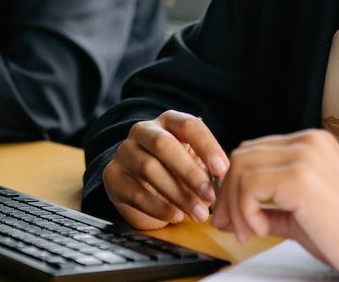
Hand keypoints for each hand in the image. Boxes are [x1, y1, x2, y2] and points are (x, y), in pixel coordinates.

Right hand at [102, 110, 228, 228]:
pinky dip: (158, 207)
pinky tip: (175, 216)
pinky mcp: (113, 176)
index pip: (188, 125)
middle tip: (211, 196)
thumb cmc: (175, 172)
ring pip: (149, 168)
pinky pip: (135, 192)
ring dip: (177, 194)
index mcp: (168, 121)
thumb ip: (208, 168)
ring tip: (198, 213)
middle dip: (190, 172)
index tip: (223, 170)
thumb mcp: (195, 164)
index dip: (207, 146)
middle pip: (164, 145)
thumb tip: (225, 181)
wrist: (140, 189)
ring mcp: (124, 152)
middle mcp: (143, 131)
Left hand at [209, 129, 338, 279]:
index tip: (230, 215)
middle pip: (242, 156)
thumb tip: (229, 213)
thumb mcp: (297, 213)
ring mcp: (305, 156)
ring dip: (236, 207)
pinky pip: (250, 187)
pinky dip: (246, 212)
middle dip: (227, 194)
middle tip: (229, 225)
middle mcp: (308, 141)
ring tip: (249, 232)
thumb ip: (266, 206)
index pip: (253, 151)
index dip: (233, 184)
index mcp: (310, 143)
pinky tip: (262, 229)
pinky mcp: (301, 178)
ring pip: (241, 169)